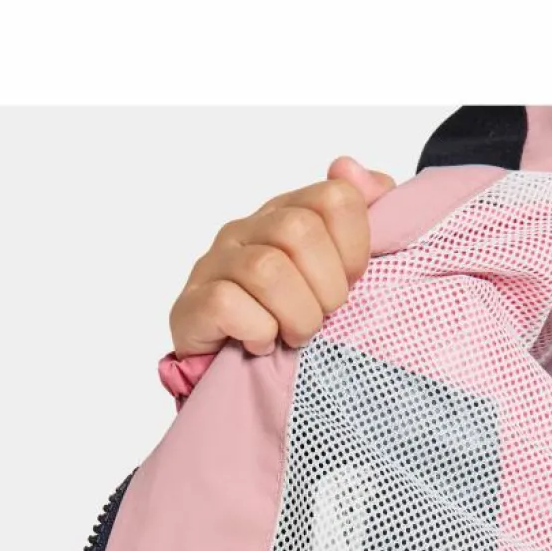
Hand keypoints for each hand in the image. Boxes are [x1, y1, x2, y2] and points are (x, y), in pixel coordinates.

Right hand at [169, 156, 395, 357]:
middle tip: (321, 317)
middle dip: (327, 288)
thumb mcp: (336, 273)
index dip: (355, 249)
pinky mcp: (193, 303)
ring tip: (294, 336)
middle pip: (300, 230)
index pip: (336, 198)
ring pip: (267, 269)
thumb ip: (357, 221)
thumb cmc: (288, 320)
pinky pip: (228, 303)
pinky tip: (262, 343)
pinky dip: (258, 331)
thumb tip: (359, 174)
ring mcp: (216, 263)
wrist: (235, 376)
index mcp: (287, 213)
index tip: (348, 283)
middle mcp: (248, 229)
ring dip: (297, 316)